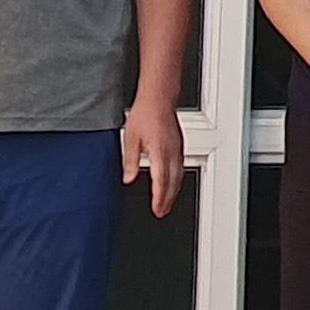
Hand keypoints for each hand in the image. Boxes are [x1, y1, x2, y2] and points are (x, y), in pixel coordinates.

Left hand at [122, 103, 187, 217]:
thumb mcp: (130, 138)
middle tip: (162, 212)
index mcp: (159, 151)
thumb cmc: (145, 113)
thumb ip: (130, 161)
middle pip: (173, 182)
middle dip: (168, 199)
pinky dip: (177, 179)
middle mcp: (171, 152)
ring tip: (167, 203)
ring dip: (174, 191)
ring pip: (179, 175)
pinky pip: (181, 167)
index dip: (159, 197)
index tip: (156, 209)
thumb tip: (128, 178)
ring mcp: (177, 149)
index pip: (161, 180)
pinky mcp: (179, 145)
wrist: (158, 97)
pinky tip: (173, 183)